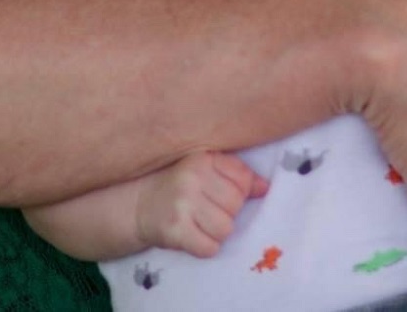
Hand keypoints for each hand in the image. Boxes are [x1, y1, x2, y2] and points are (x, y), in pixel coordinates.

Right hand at [134, 151, 268, 257]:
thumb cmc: (181, 186)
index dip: (239, 192)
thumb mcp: (207, 170)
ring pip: (225, 229)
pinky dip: (205, 247)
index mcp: (203, 158)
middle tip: (208, 210)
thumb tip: (266, 188)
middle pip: (236, 205)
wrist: (141, 204)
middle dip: (228, 212)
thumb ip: (237, 175)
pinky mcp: (174, 230)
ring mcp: (181, 204)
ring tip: (201, 223)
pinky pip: (209, 248)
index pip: (243, 179)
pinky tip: (194, 236)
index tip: (221, 194)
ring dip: (217, 232)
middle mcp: (192, 177)